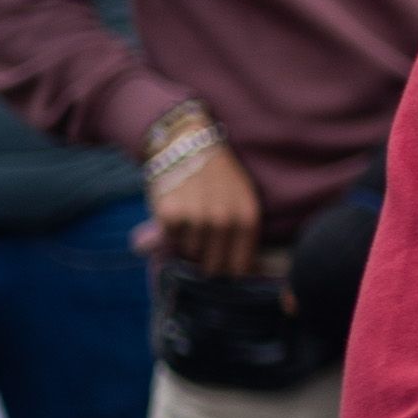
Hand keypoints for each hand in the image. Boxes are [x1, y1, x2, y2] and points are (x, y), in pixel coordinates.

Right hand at [139, 144, 265, 276]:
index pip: (239, 268)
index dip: (229, 270)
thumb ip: (243, 236)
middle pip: (212, 267)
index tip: (222, 265)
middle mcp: (224, 222)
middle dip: (206, 259)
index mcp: (247, 219)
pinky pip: (169, 239)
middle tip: (203, 237)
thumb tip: (245, 274)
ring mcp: (196, 219)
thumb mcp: (242, 201)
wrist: (187, 143)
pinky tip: (177, 208)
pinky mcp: (170, 215)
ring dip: (187, 241)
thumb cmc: (218, 177)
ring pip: (189, 253)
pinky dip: (170, 230)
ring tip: (191, 216)